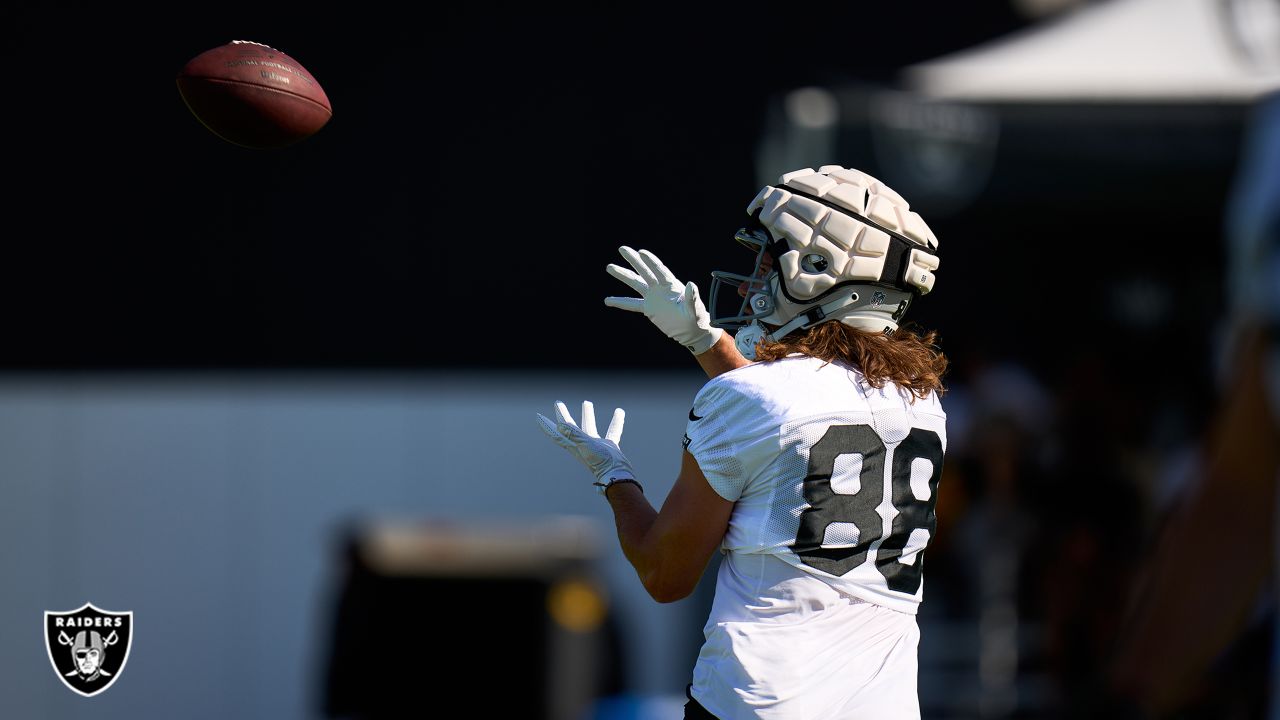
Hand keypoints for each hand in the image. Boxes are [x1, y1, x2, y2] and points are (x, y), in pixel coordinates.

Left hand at [536, 400, 634, 492]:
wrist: (617, 474)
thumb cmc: (600, 462)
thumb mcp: (586, 445)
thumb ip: (574, 434)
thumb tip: (559, 425)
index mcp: (574, 445)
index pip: (557, 434)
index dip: (547, 426)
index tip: (538, 417)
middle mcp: (582, 445)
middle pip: (570, 427)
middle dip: (563, 415)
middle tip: (558, 403)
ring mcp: (595, 445)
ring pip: (589, 426)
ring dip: (587, 415)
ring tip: (586, 402)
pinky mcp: (608, 446)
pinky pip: (611, 430)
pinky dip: (615, 421)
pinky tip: (619, 412)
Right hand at [605, 246, 722, 354]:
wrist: (691, 331)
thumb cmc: (697, 319)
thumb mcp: (696, 309)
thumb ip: (692, 298)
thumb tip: (691, 284)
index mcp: (672, 286)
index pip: (659, 271)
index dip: (651, 261)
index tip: (641, 252)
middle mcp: (660, 288)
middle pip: (645, 271)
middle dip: (633, 260)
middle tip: (622, 248)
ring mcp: (653, 297)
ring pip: (636, 283)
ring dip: (623, 275)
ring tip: (609, 267)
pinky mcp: (648, 308)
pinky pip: (632, 304)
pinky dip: (620, 302)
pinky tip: (607, 300)